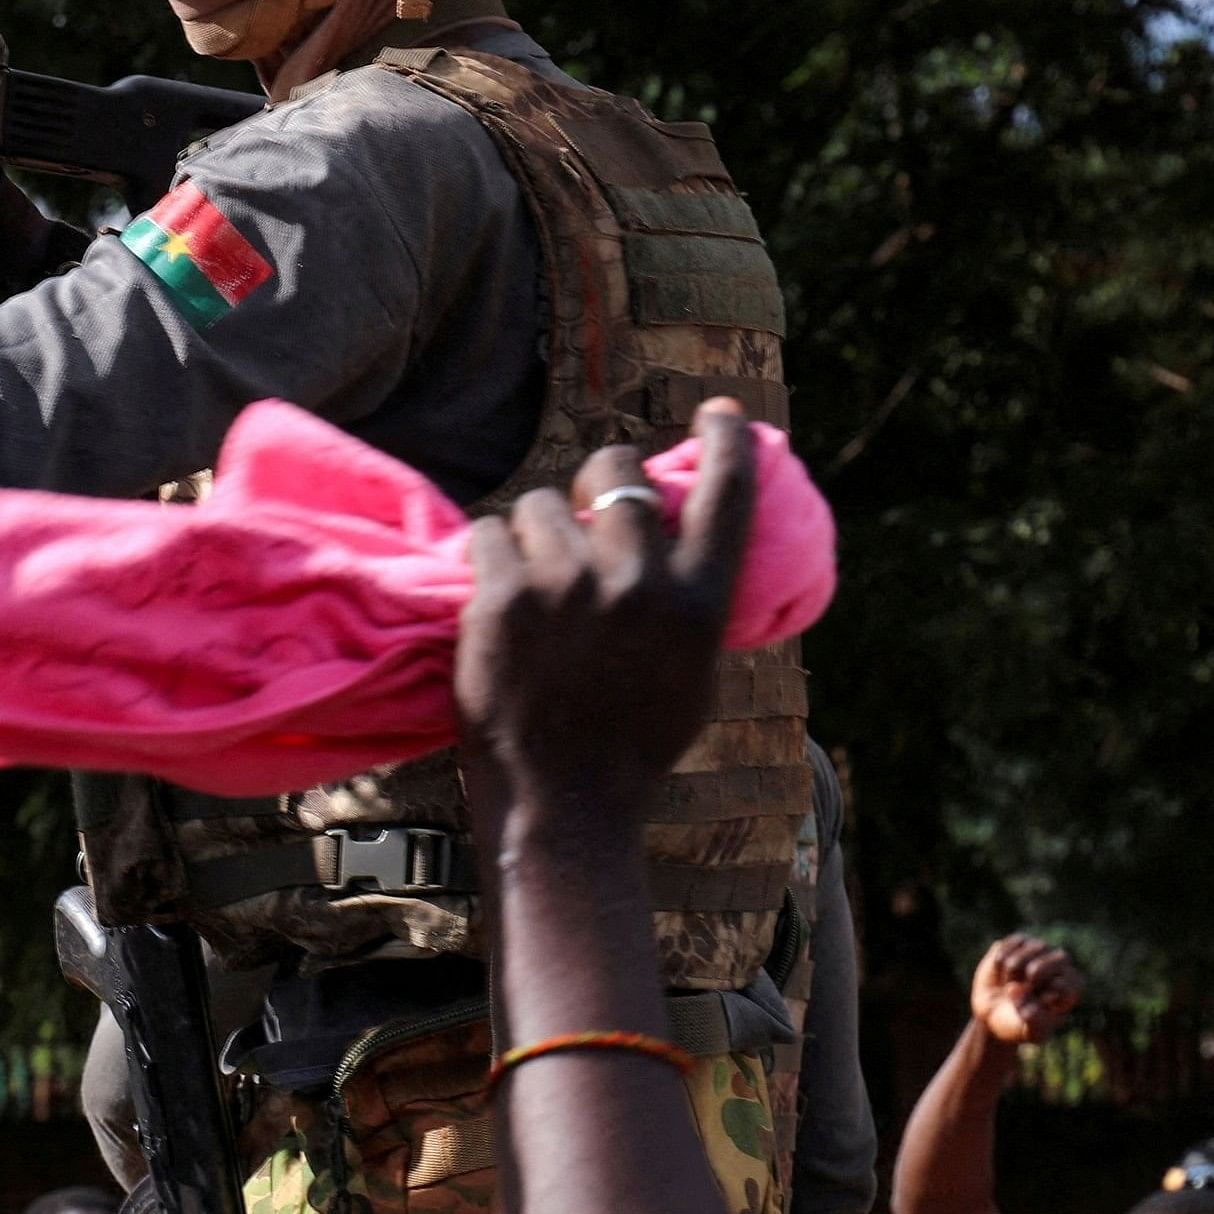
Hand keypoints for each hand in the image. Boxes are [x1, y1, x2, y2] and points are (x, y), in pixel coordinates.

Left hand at [454, 399, 756, 841]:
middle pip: (612, 472)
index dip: (726, 440)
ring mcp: (566, 586)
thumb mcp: (692, 673)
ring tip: (532, 579)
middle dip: (595, 477)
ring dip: (533, 530)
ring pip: (539, 504)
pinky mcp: (501, 598)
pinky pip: (487, 534)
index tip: (720, 411)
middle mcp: (638, 582)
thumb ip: (685, 605)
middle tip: (583, 502)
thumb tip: (676, 543)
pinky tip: (493, 593)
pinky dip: (487, 556)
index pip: (725, 494)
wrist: (562, 802)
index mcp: (699, 601)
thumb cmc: (630, 745)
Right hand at [966, 935, 1082, 1046]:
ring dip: (1009, 977)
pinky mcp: (1017, 941)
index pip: (1063, 984)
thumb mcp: (1031, 1032)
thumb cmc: (1020, 1024)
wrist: (994, 1015)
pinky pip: (1003, 948)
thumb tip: (1016, 990)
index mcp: (1071, 986)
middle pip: (1044, 966)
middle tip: (1019, 994)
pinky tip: (1001, 973)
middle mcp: (1060, 963)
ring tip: (1010, 986)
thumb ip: (1033, 1019)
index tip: (1036, 1006)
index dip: (1041, 998)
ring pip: (1019, 958)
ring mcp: (1039, 949)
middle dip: (1025, 984)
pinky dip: (997, 964)